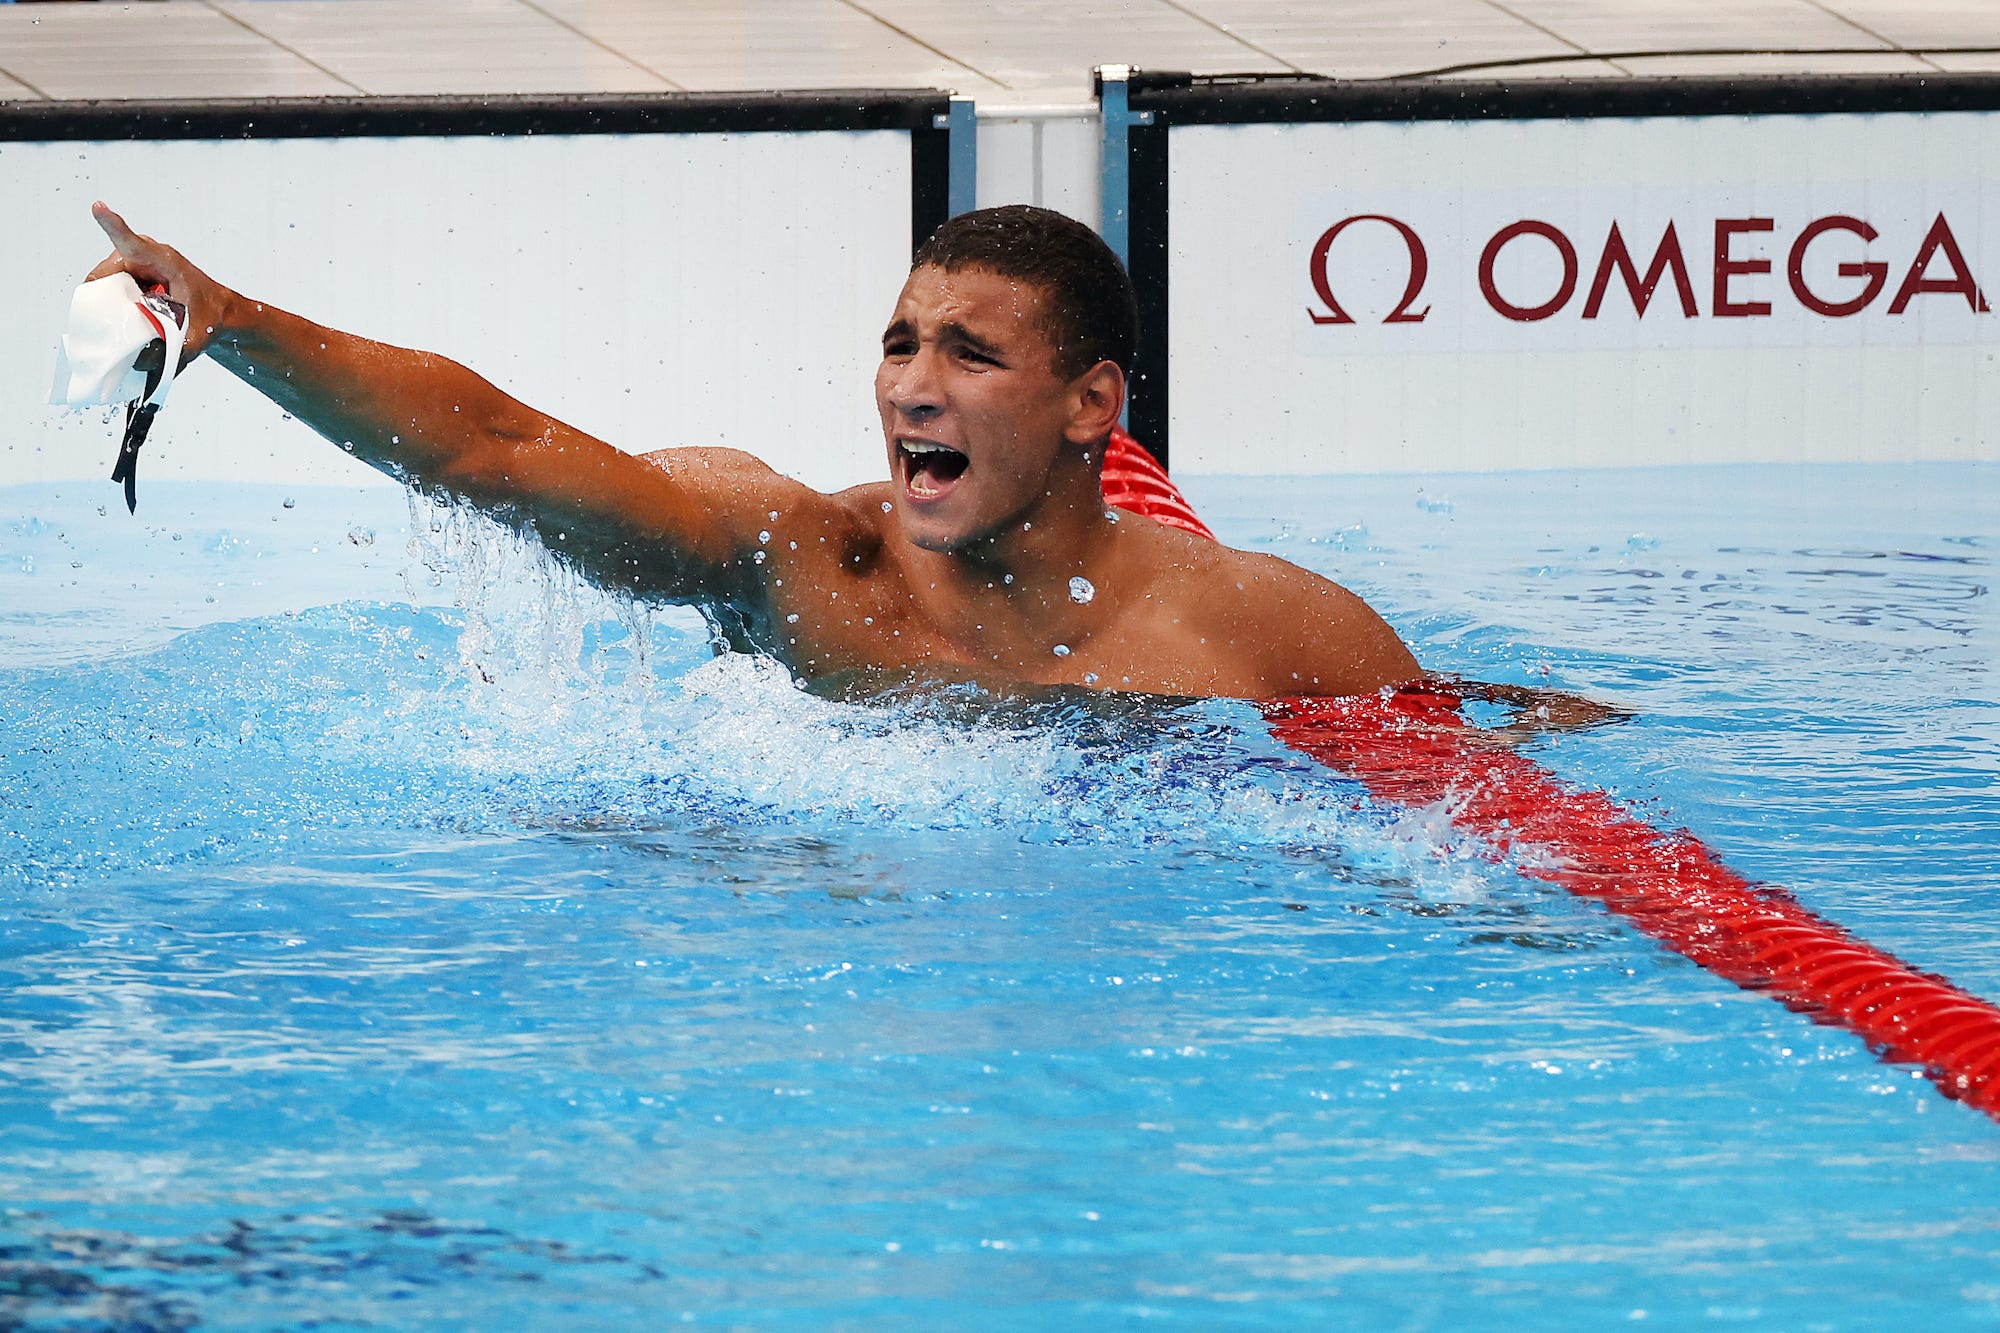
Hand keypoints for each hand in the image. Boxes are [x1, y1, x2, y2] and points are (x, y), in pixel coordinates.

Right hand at [87, 201, 231, 365]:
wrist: (223, 313)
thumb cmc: (211, 319)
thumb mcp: (195, 340)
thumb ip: (173, 354)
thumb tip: (140, 362)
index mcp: (166, 262)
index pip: (134, 244)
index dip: (114, 227)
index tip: (98, 208)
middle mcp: (150, 255)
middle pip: (109, 272)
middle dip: (105, 296)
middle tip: (116, 320)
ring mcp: (141, 261)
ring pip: (109, 281)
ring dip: (113, 301)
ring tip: (134, 316)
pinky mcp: (137, 270)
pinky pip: (115, 285)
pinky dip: (117, 301)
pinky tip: (133, 314)